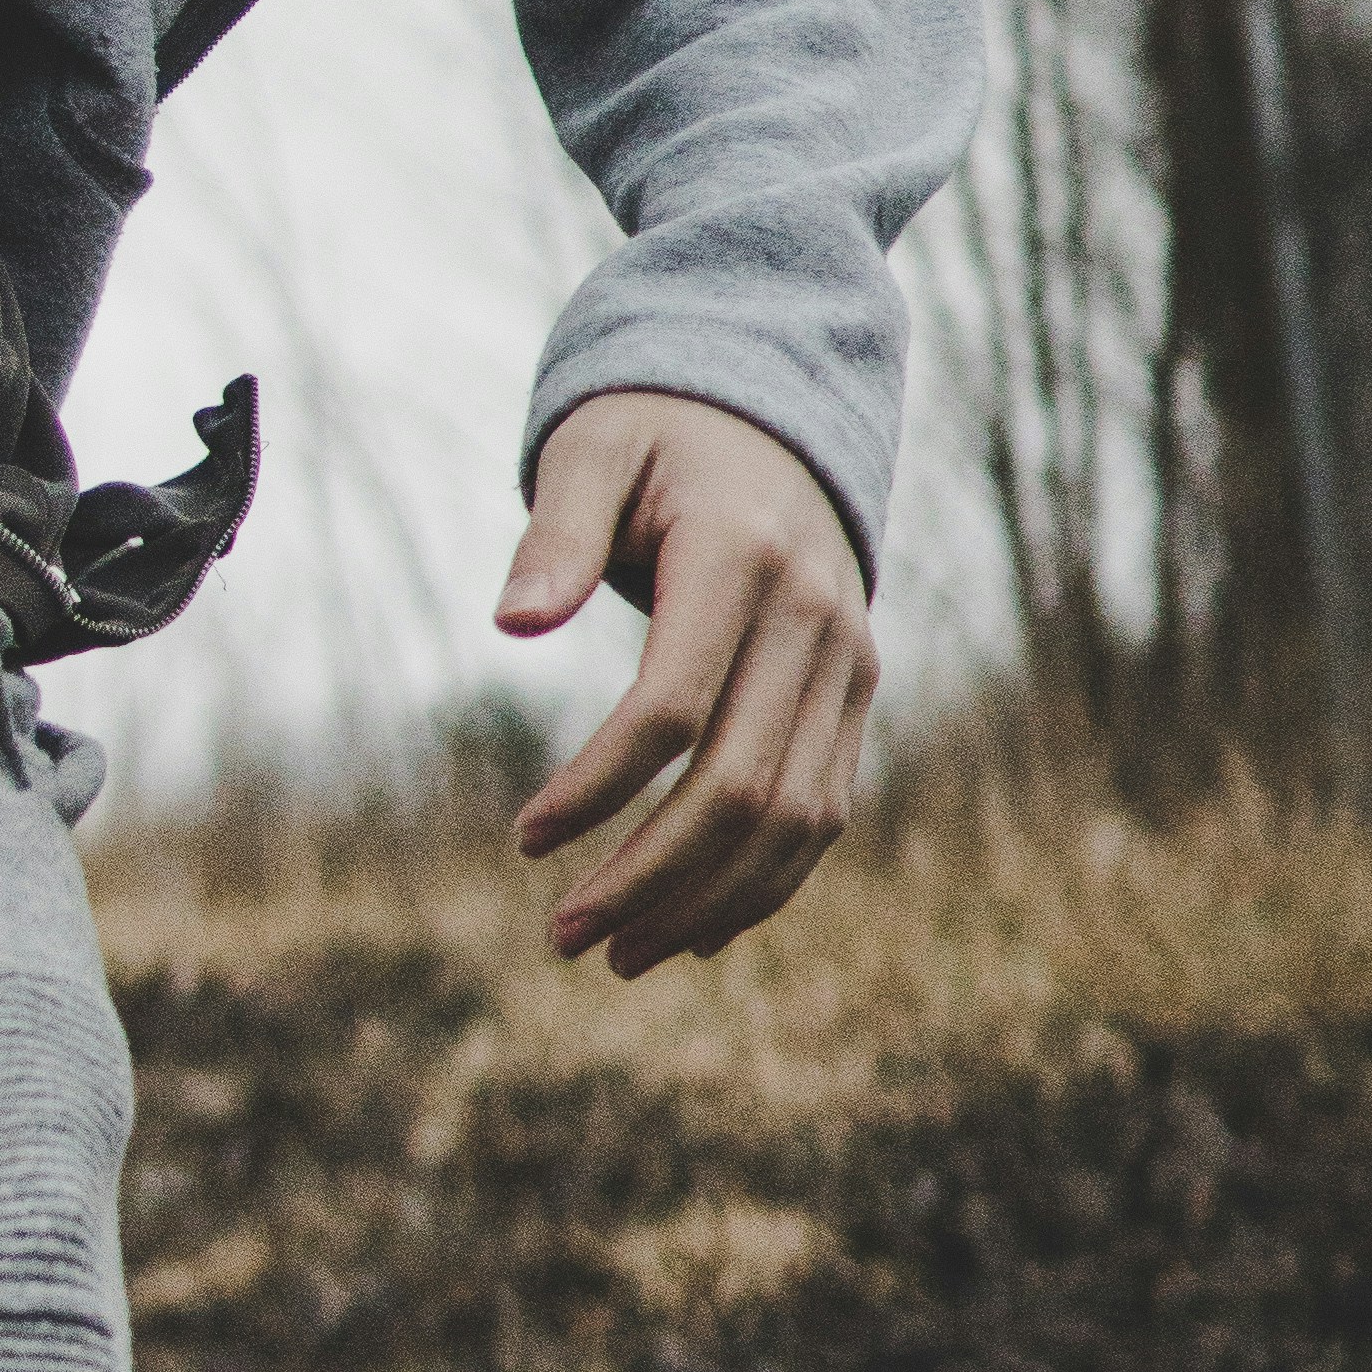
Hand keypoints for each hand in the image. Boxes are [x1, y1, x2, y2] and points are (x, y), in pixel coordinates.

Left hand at [494, 392, 875, 978]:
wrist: (769, 416)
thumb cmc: (653, 435)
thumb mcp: (591, 450)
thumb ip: (555, 531)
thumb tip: (514, 621)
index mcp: (743, 557)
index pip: (676, 706)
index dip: (599, 785)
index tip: (524, 839)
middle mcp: (814, 619)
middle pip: (742, 785)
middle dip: (652, 876)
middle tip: (564, 935)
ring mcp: (849, 662)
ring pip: (796, 819)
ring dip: (708, 902)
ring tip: (616, 955)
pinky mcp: (856, 693)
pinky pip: (823, 810)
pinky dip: (763, 883)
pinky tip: (689, 931)